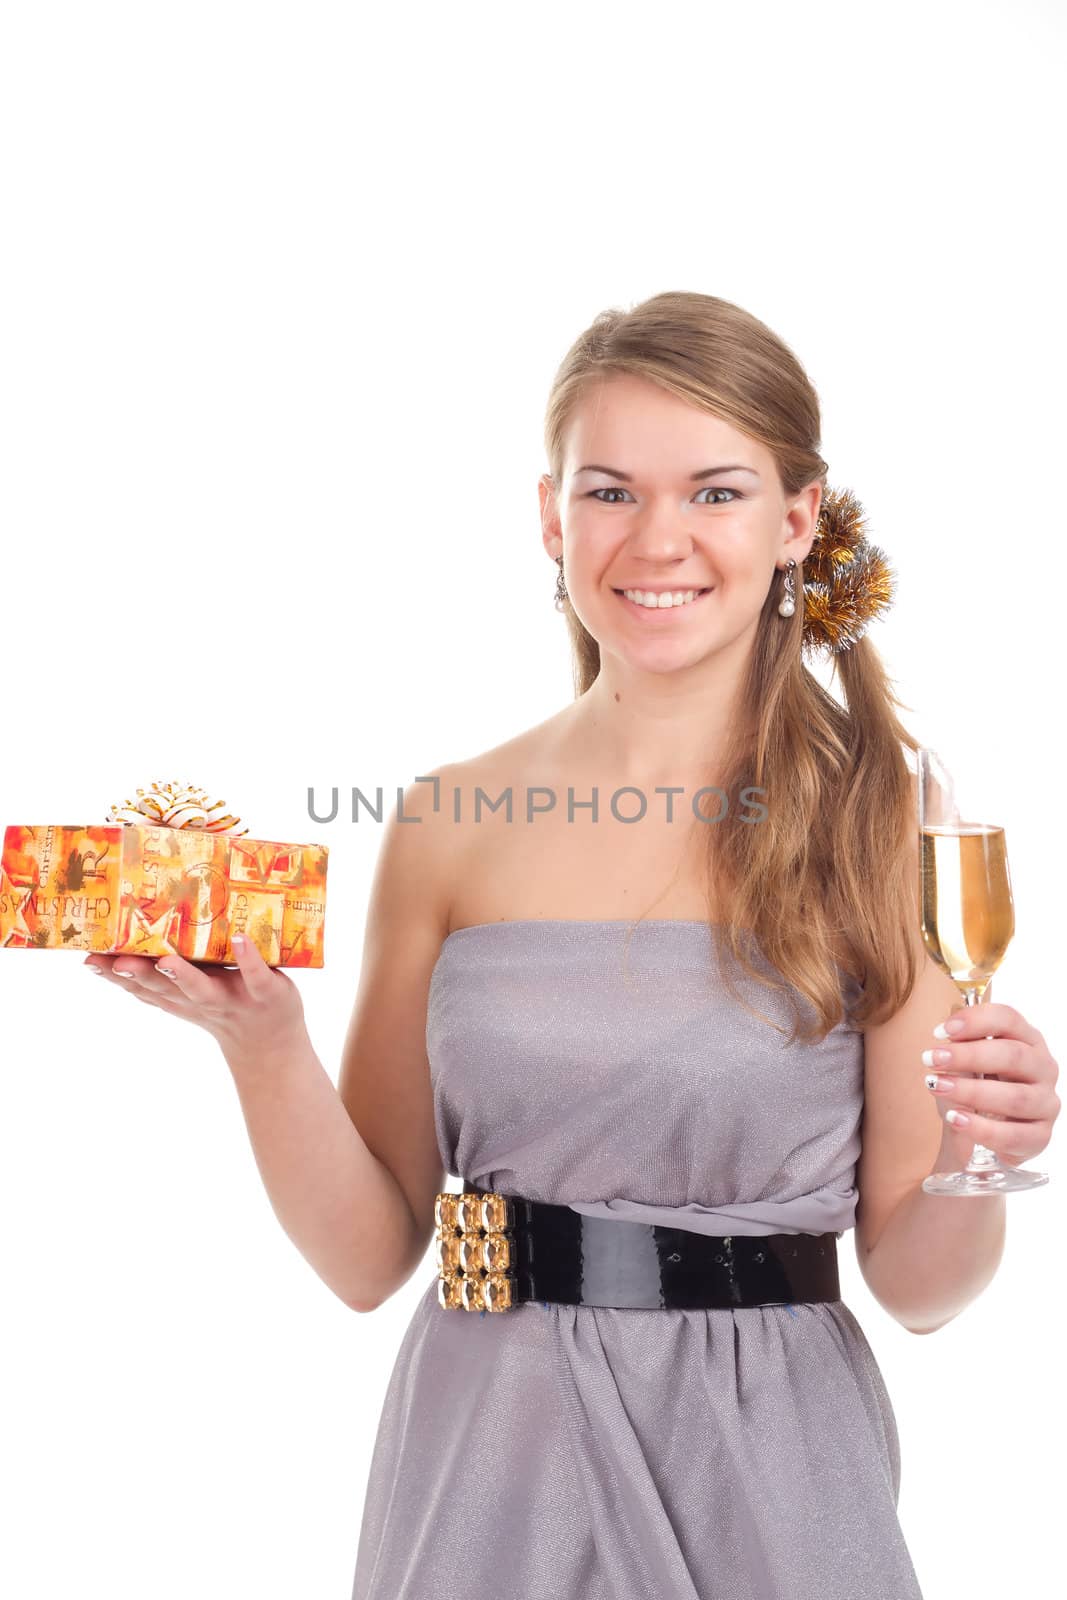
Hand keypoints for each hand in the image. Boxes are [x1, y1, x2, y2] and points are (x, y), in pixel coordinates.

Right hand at [83, 936, 309, 1066]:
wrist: (270, 1042)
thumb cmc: (225, 1005)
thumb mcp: (191, 993)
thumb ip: (166, 973)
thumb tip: (137, 933)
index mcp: (179, 996)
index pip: (141, 987)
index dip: (114, 977)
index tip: (89, 960)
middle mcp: (200, 999)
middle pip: (164, 989)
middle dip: (139, 975)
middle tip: (116, 961)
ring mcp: (232, 998)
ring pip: (202, 988)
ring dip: (183, 975)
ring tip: (166, 960)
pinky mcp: (265, 992)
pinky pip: (256, 975)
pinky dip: (248, 959)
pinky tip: (240, 939)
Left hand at [923, 1000, 1060, 1167]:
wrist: (986, 1130)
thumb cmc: (979, 1086)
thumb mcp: (967, 1063)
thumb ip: (961, 1049)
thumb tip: (946, 1043)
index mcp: (1027, 1040)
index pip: (1009, 1019)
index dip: (975, 1021)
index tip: (940, 1031)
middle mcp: (1043, 1069)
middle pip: (1013, 1056)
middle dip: (969, 1056)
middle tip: (932, 1059)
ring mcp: (1045, 1103)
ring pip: (1015, 1097)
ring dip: (971, 1092)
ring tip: (938, 1087)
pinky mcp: (1040, 1136)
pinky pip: (1013, 1135)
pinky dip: (981, 1128)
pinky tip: (956, 1119)